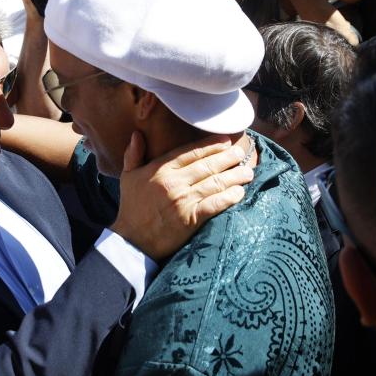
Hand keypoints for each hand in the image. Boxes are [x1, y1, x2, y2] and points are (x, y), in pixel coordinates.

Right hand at [110, 132, 253, 262]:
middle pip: (207, 165)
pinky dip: (230, 197)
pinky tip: (240, 192)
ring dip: (235, 176)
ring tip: (247, 172)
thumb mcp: (128, 178)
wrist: (133, 242)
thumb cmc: (132, 208)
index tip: (226, 141)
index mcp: (160, 170)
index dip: (211, 145)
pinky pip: (215, 204)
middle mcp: (173, 182)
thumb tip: (138, 133)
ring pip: (215, 183)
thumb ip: (133, 154)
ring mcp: (183, 201)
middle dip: (228, 157)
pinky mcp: (191, 219)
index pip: (190, 152)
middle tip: (241, 153)